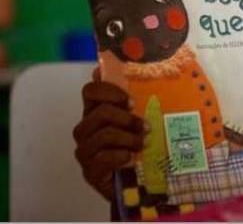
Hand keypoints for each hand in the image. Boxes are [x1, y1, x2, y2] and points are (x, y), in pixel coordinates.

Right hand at [72, 67, 146, 200]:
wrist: (135, 183)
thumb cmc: (137, 145)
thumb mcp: (139, 120)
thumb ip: (134, 98)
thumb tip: (123, 71)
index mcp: (95, 112)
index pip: (90, 91)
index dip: (109, 91)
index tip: (130, 101)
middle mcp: (86, 129)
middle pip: (100, 112)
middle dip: (126, 118)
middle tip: (145, 126)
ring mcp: (85, 150)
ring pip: (103, 135)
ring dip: (128, 138)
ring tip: (142, 143)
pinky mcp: (89, 171)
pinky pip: (102, 158)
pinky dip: (120, 156)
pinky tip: (130, 158)